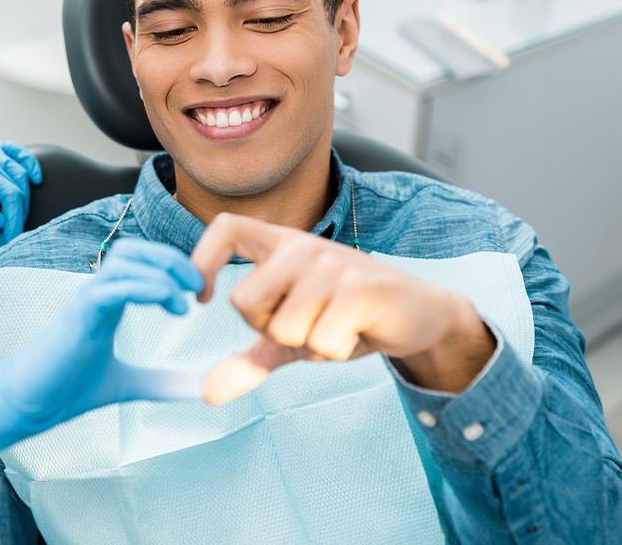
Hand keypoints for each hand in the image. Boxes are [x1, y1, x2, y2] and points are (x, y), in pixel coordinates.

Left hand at [0, 141, 43, 246]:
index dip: (14, 220)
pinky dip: (26, 163)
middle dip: (17, 214)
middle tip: (8, 240)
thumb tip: (0, 221)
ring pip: (18, 171)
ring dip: (22, 197)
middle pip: (17, 184)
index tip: (10, 242)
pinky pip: (13, 152)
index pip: (8, 193)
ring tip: (14, 222)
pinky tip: (35, 178)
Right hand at [0, 239, 203, 464]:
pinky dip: (146, 287)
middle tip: (199, 287)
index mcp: (106, 303)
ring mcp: (86, 301)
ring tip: (186, 300)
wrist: (26, 405)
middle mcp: (97, 294)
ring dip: (163, 271)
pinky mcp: (79, 315)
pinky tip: (170, 305)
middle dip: (171, 259)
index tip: (198, 294)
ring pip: (125, 260)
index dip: (172, 267)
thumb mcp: (125, 385)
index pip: (140, 262)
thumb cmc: (65, 389)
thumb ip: (158, 383)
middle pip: (134, 250)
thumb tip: (195, 389)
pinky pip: (114, 287)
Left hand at [192, 213, 494, 404]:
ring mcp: (331, 265)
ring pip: (283, 329)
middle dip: (269, 332)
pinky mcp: (359, 289)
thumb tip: (207, 393)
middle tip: (307, 327)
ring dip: (309, 345)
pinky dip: (336, 351)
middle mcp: (302, 247)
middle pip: (244, 302)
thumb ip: (251, 358)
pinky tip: (357, 332)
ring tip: (337, 328)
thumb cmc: (350, 318)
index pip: (226, 228)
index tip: (202, 298)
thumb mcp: (295, 337)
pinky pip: (320, 341)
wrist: (420, 315)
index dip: (201, 259)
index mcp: (281, 246)